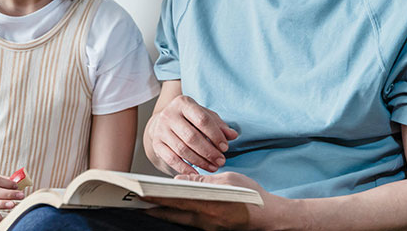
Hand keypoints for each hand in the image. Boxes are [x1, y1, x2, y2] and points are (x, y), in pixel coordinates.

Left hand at [144, 172, 279, 230]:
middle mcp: (206, 219)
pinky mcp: (212, 230)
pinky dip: (178, 216)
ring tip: (148, 205)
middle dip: (154, 208)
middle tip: (136, 201)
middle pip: (173, 214)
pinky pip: (190, 223)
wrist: (270, 217)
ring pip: (180, 220)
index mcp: (208, 204)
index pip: (176, 200)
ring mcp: (208, 228)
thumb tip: (179, 179)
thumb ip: (202, 180)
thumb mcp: (227, 180)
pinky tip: (171, 210)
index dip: (157, 197)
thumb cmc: (251, 195)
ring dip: (164, 213)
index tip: (141, 193)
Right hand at [147, 95, 237, 173]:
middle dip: (209, 151)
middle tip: (221, 160)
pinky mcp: (156, 143)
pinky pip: (171, 159)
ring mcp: (160, 129)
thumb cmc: (189, 119)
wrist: (164, 121)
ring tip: (213, 167)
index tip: (225, 147)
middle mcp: (169, 114)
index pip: (202, 119)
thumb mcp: (204, 116)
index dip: (215, 135)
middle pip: (191, 136)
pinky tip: (196, 172)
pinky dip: (184, 168)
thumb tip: (233, 135)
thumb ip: (219, 125)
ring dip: (200, 161)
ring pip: (182, 149)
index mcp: (183, 103)